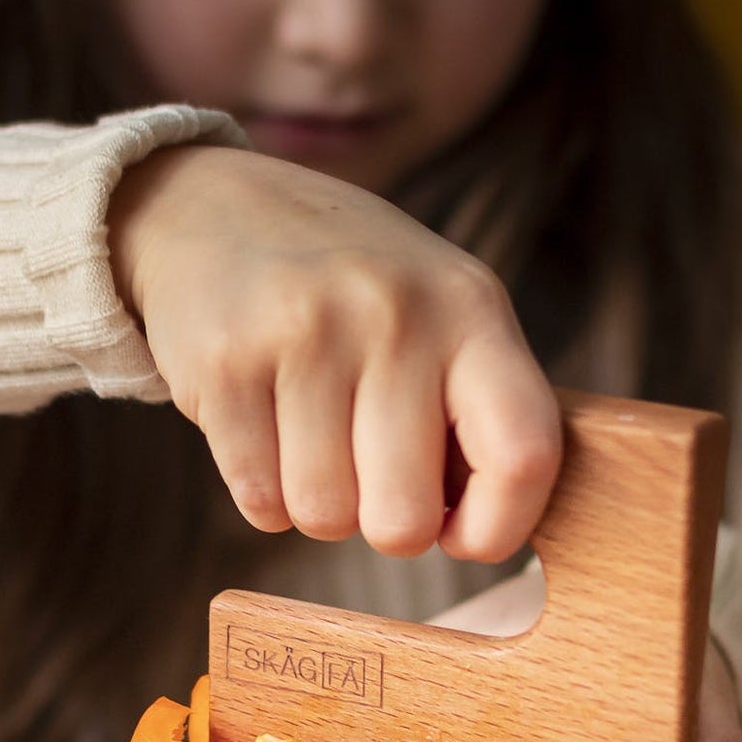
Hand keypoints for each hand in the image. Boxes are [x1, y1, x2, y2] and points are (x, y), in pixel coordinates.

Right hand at [108, 144, 560, 562]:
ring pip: (324, 518)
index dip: (501, 526)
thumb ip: (477, 410)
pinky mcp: (224, 363)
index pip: (523, 453)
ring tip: (314, 439)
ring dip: (318, 505)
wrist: (217, 207)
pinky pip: (258, 500)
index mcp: (470, 307)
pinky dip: (263, 492)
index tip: (466, 533)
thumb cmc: (354, 287)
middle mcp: (394, 314)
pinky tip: (266, 430)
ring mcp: (304, 334)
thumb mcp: (441, 311)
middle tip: (372, 479)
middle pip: (405, 519)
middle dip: (387, 525)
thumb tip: (486, 532)